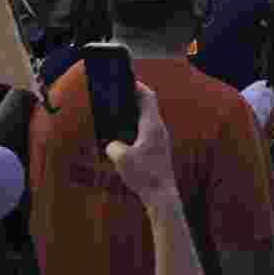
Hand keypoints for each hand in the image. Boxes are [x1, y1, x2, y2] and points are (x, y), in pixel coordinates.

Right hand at [106, 83, 176, 206]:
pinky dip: (135, 129)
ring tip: (118, 114)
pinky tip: (123, 138)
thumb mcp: (121, 158)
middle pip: (147, 106)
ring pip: (146, 120)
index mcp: (152, 125)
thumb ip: (113, 145)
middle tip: (118, 95)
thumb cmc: (144, 175)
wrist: (161, 195)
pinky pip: (146, 132)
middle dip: (133, 99)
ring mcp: (160, 140)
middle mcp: (159, 129)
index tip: (125, 80)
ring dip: (134, 115)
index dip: (136, 86)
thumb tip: (112, 144)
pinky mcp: (158, 150)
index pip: (147, 97)